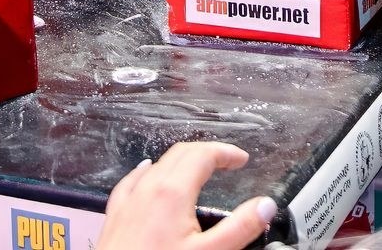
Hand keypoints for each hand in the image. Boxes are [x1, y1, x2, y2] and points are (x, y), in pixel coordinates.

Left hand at [97, 143, 275, 249]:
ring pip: (158, 164)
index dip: (226, 153)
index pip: (203, 155)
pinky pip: (133, 180)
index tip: (241, 159)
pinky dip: (150, 172)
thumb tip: (265, 206)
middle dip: (206, 153)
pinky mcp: (116, 214)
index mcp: (173, 192)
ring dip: (182, 161)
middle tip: (226, 162)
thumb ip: (240, 227)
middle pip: (181, 153)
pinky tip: (148, 174)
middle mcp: (149, 188)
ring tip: (198, 170)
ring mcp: (130, 200)